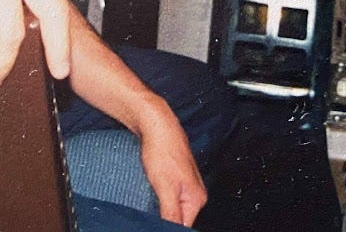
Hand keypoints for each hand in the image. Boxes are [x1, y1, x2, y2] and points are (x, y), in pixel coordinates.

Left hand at [136, 103, 206, 225]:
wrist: (156, 123)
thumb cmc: (162, 150)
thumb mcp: (165, 188)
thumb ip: (171, 214)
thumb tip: (172, 230)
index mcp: (197, 198)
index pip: (183, 227)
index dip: (165, 228)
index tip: (152, 224)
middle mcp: (195, 192)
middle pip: (179, 218)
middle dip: (163, 219)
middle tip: (147, 212)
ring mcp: (185, 183)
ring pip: (172, 207)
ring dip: (159, 209)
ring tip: (148, 203)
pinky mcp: (175, 176)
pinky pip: (168, 196)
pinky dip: (158, 198)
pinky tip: (148, 194)